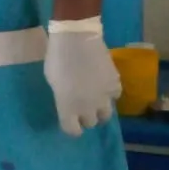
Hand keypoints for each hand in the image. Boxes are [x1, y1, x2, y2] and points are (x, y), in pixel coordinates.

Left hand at [44, 21, 120, 137]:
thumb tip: (69, 100)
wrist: (76, 39)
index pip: (72, 130)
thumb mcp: (52, 82)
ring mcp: (103, 97)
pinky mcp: (115, 84)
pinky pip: (115, 96)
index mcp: (67, 108)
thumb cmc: (57, 58)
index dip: (72, 128)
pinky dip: (111, 93)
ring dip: (100, 109)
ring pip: (106, 114)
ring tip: (96, 99)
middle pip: (90, 123)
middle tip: (83, 106)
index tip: (72, 121)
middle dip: (86, 117)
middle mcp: (87, 108)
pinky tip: (105, 85)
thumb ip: (62, 97)